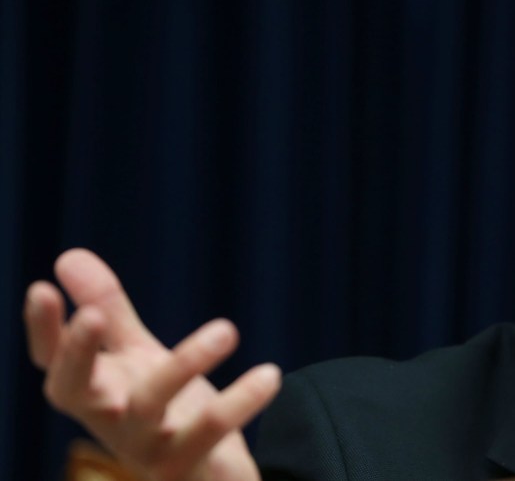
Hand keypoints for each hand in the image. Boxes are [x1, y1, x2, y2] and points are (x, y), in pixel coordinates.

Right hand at [24, 249, 281, 480]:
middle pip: (79, 388)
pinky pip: (211, 431)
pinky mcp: (184, 465)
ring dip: (186, 362)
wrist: (202, 473)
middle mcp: (108, 419)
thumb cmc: (160, 410)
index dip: (43, 329)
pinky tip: (270, 374)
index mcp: (90, 390)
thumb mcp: (135, 357)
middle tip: (94, 315)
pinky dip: (241, 401)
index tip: (42, 288)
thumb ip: (110, 312)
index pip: (52, 361)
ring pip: (153, 404)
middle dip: (80, 353)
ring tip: (227, 328)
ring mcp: (144, 445)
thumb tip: (69, 256)